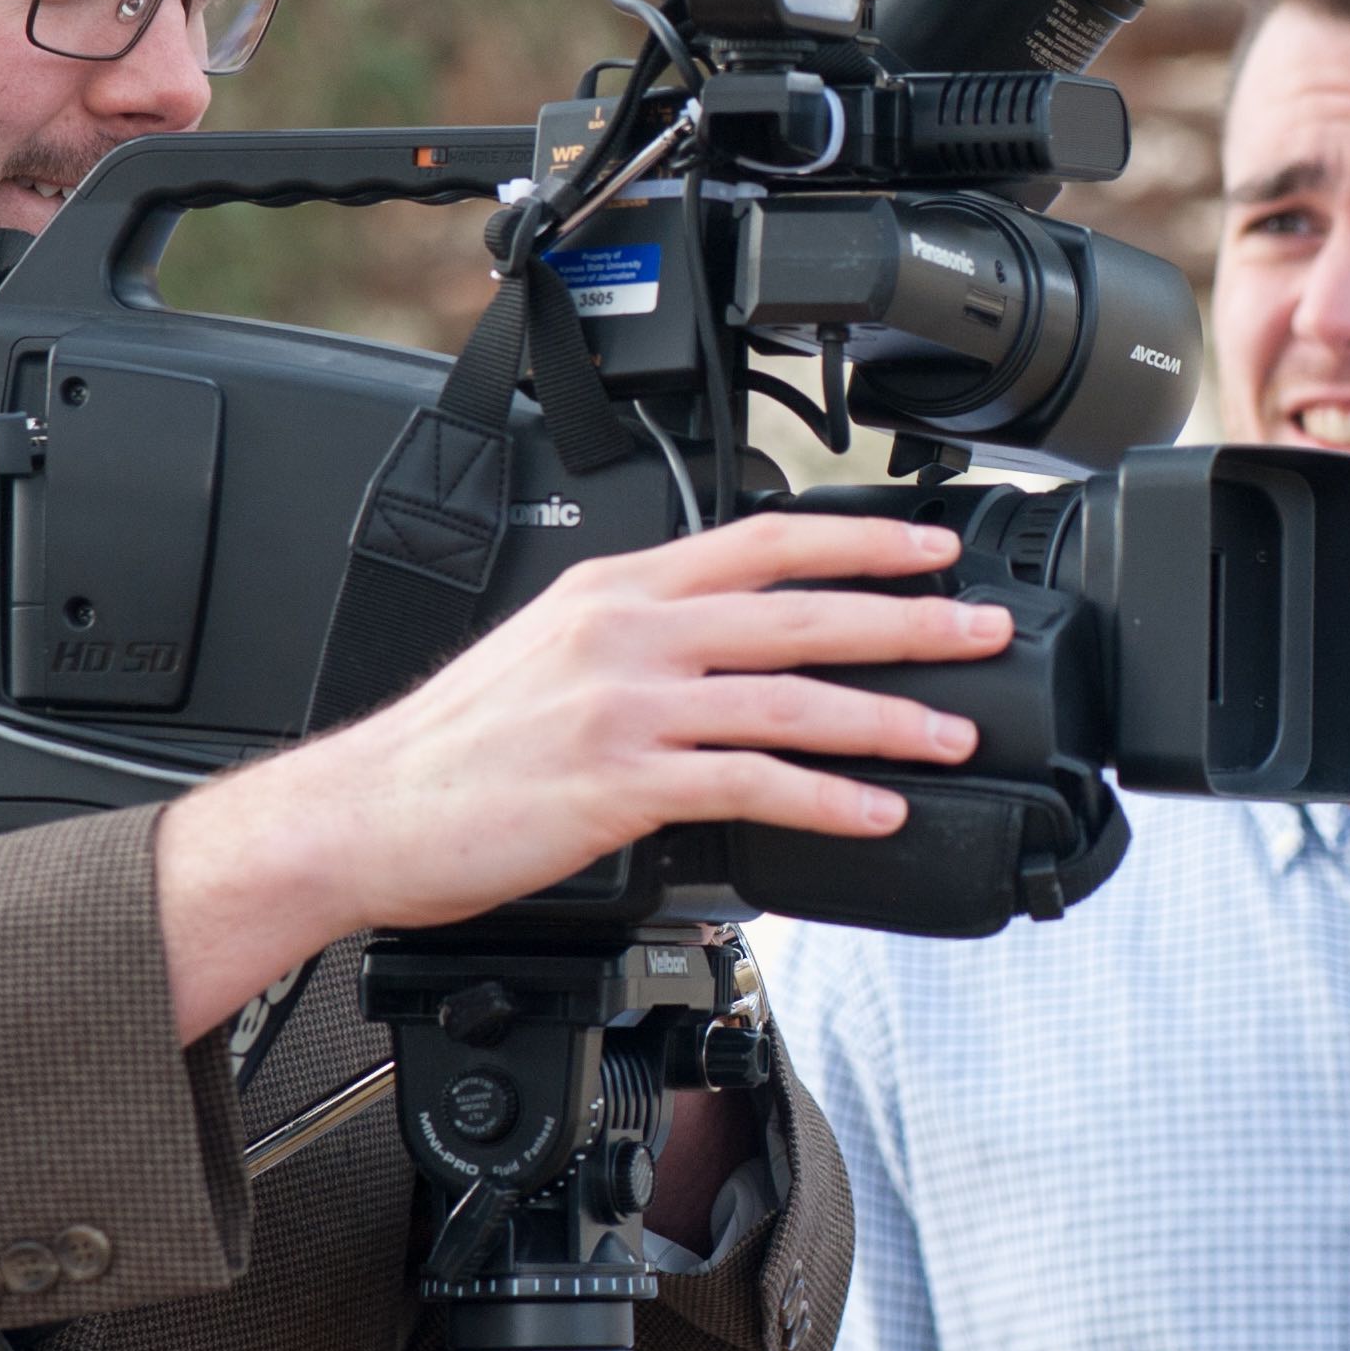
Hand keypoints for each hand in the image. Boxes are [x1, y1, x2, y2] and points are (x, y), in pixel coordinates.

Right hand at [152, 513, 1008, 1037]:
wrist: (367, 812)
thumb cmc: (454, 752)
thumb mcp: (549, 654)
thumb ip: (638, 640)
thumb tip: (729, 656)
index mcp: (614, 590)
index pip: (760, 542)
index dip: (857, 538)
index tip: (931, 544)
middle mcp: (626, 632)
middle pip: (797, 611)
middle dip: (906, 619)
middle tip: (983, 631)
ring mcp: (624, 706)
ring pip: (789, 697)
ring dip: (886, 717)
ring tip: (952, 734)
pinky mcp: (619, 782)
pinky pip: (750, 784)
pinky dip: (826, 799)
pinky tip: (876, 812)